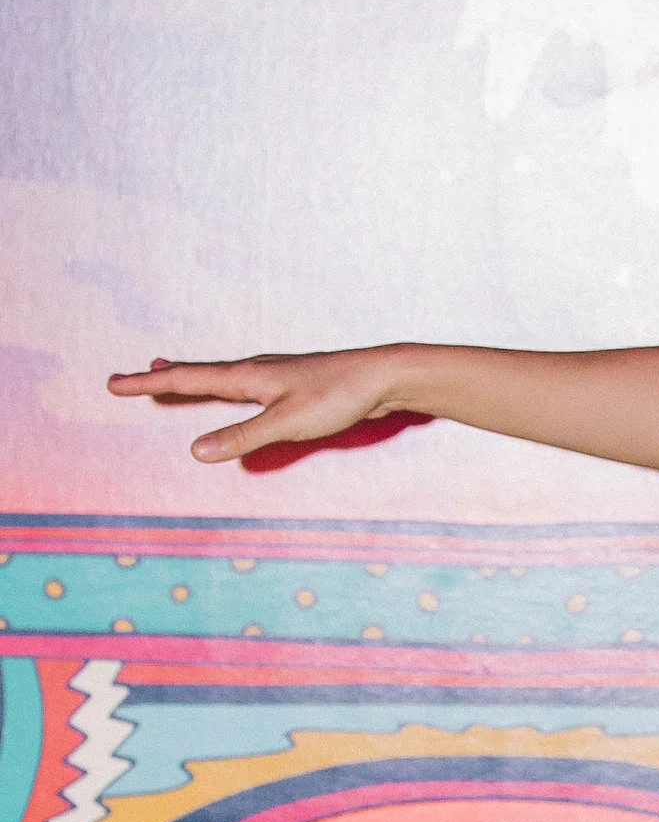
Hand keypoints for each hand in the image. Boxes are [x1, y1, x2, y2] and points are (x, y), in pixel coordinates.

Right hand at [108, 348, 412, 462]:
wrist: (383, 377)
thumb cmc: (338, 396)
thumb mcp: (286, 422)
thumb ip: (243, 437)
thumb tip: (196, 451)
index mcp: (246, 375)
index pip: (186, 379)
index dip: (147, 384)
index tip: (113, 384)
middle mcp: (254, 370)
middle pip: (196, 373)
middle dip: (160, 378)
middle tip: (127, 380)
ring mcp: (272, 375)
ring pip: (218, 375)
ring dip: (188, 376)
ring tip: (165, 374)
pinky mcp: (290, 385)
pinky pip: (241, 384)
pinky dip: (219, 384)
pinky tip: (230, 389)